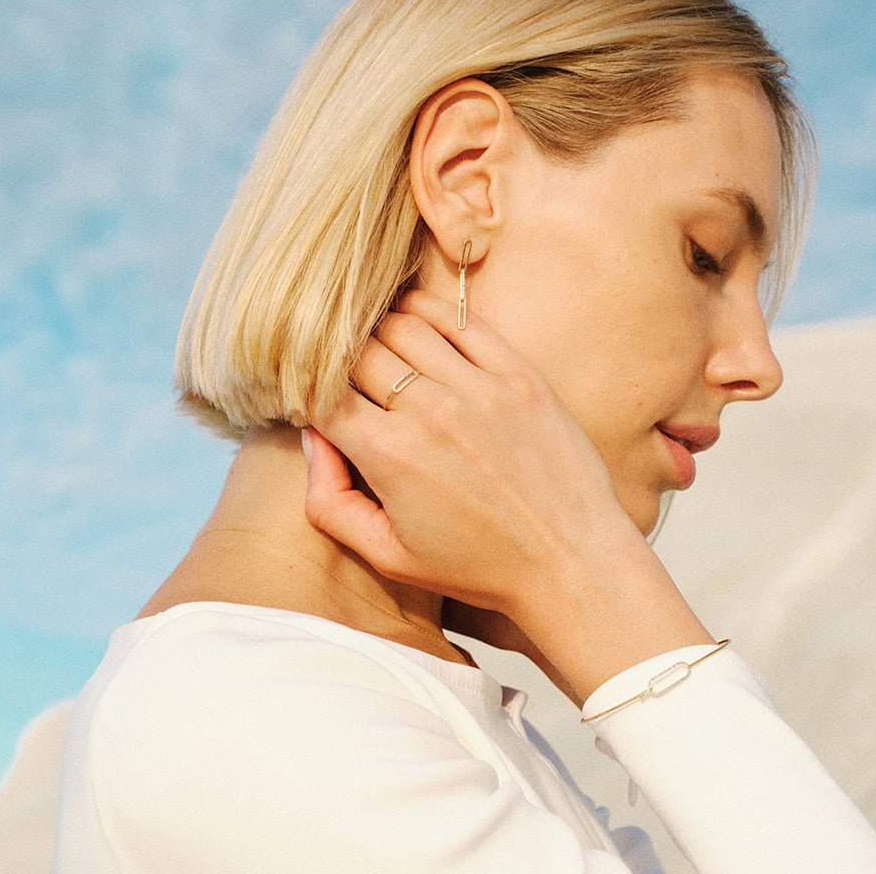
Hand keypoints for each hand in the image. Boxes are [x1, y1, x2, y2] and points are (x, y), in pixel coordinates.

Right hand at [305, 290, 709, 698]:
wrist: (571, 564)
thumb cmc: (478, 567)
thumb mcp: (388, 555)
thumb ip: (330, 501)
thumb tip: (311, 436)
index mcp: (389, 456)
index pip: (320, 392)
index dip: (304, 390)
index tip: (314, 399)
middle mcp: (430, 412)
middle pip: (355, 351)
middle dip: (337, 360)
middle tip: (343, 374)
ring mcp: (479, 388)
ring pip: (402, 324)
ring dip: (377, 331)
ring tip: (377, 350)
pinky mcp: (519, 376)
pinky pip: (460, 319)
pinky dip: (427, 309)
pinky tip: (414, 319)